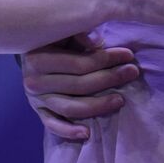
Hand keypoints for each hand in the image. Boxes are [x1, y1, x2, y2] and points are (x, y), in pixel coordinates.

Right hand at [21, 33, 139, 140]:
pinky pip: (53, 125)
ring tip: (121, 100)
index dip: (107, 59)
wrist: (30, 51)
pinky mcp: (38, 111)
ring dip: (98, 106)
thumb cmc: (54, 37)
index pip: (79, 63)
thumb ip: (79, 33)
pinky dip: (68, 131)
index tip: (129, 54)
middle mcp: (34, 81)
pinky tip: (86, 133)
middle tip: (132, 72)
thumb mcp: (64, 29)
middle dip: (110, 78)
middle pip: (79, 85)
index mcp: (38, 58)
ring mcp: (35, 99)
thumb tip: (97, 42)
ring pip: (70, 107)